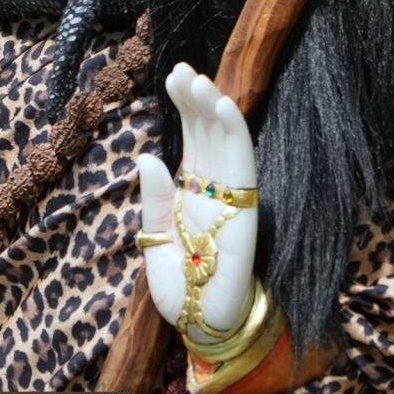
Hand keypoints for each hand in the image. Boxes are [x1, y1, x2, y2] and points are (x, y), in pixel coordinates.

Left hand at [135, 63, 258, 337]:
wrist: (199, 325)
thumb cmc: (179, 287)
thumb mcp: (154, 240)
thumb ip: (154, 200)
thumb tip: (147, 156)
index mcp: (191, 192)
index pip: (191, 138)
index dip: (184, 107)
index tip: (172, 76)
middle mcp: (214, 190)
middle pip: (207, 133)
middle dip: (196, 100)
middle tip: (182, 68)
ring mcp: (231, 199)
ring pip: (227, 142)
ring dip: (215, 109)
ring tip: (199, 80)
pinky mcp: (246, 213)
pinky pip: (244, 167)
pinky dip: (236, 135)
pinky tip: (224, 107)